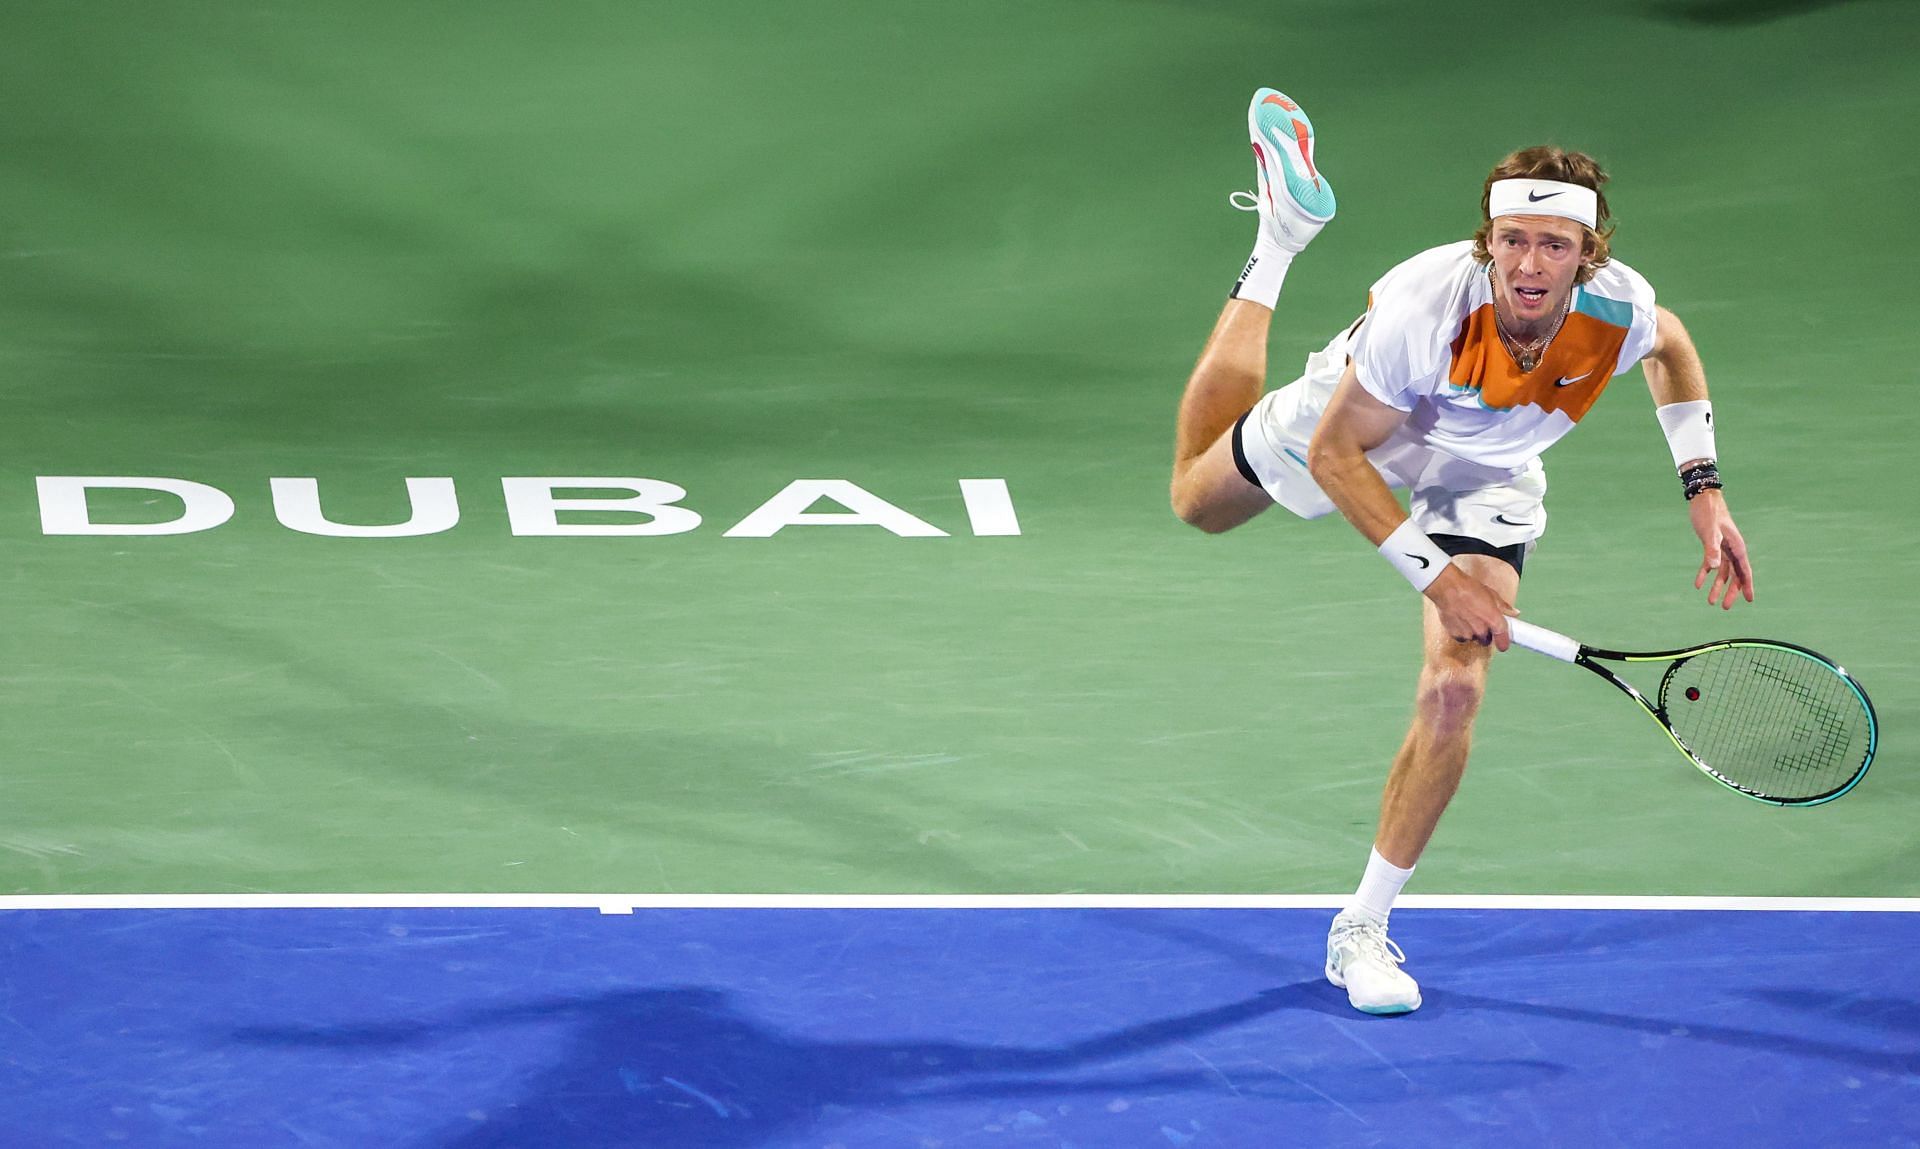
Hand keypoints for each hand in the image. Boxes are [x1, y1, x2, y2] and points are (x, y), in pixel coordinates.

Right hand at [1424, 564, 1519, 649]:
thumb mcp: (1491, 594)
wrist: (1447, 587)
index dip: (1503, 643)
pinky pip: (1461, 637)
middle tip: (1480, 621)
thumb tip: (1514, 613)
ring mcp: (1467, 634)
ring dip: (1472, 632)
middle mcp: (1481, 631)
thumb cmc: (1469, 588)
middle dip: (1485, 633)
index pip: (1503, 641)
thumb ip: (1503, 607)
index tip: (1503, 643)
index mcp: (1494, 621)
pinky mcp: (1455, 634)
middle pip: (1486, 640)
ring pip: (1473, 638)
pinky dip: (1461, 631)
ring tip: (1467, 617)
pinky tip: (1458, 619)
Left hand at [1688, 489, 1753, 609]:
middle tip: (1724, 607)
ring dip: (1717, 586)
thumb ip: (1711, 550)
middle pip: (1734, 575)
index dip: (1747, 586)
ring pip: (1722, 572)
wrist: (1702, 498)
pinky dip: (1705, 573)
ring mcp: (1722, 548)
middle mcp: (1732, 549)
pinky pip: (1710, 563)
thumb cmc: (1709, 514)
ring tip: (1710, 602)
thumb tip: (1714, 568)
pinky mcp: (1711, 545)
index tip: (1750, 600)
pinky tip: (1697, 584)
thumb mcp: (1710, 532)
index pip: (1744, 571)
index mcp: (1737, 547)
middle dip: (1730, 591)